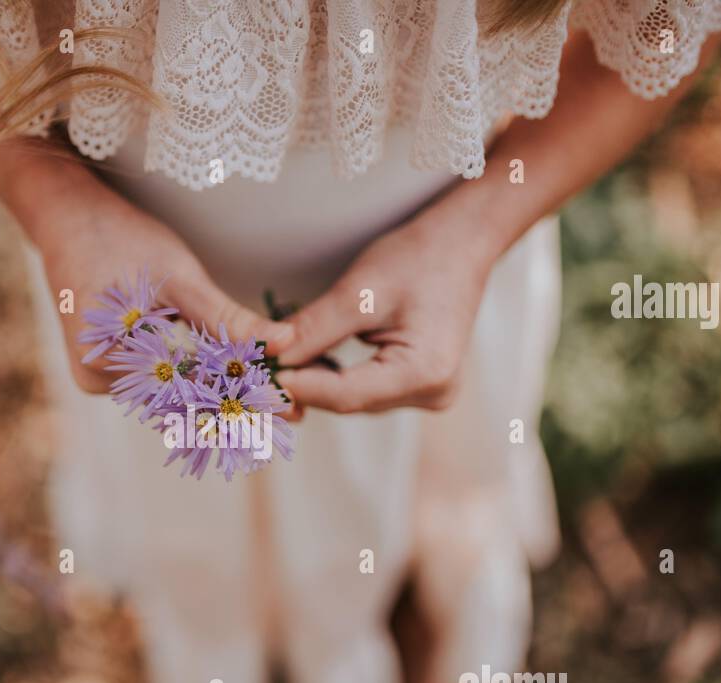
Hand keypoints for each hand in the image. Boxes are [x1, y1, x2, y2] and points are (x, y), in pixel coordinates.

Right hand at [0, 139, 281, 394]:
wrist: (66, 217)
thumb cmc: (120, 238)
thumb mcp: (179, 276)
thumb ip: (227, 318)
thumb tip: (284, 344)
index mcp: (110, 364)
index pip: (191, 394)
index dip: (245, 402)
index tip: (291, 410)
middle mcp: (101, 381)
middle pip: (183, 401)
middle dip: (239, 404)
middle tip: (295, 416)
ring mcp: (102, 377)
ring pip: (174, 394)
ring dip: (222, 394)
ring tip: (276, 404)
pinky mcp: (109, 368)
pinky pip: (162, 381)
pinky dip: (198, 379)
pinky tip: (238, 384)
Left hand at [267, 209, 494, 413]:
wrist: (461, 244)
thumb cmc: (418, 257)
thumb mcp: (360, 290)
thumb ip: (315, 329)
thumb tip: (271, 358)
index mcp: (426, 372)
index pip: (346, 394)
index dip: (299, 386)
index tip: (259, 374)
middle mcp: (433, 393)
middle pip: (350, 400)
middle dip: (305, 383)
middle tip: (260, 367)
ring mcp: (431, 394)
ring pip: (356, 397)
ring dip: (318, 381)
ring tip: (280, 360)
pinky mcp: (422, 386)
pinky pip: (368, 389)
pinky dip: (338, 376)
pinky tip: (312, 358)